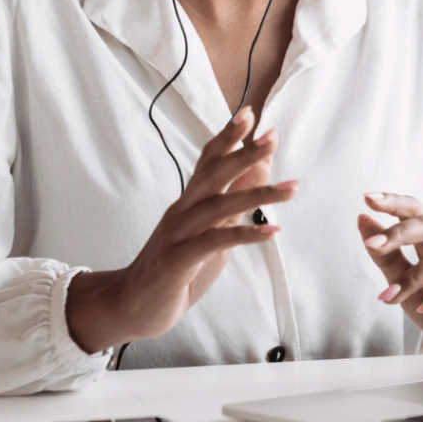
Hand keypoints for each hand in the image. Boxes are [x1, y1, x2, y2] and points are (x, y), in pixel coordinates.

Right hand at [66, 106, 297, 352]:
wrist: (130, 306)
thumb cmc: (174, 268)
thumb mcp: (209, 234)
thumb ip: (231, 205)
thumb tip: (260, 173)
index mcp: (188, 202)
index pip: (208, 161)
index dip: (228, 137)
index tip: (251, 114)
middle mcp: (182, 211)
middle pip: (213, 173)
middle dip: (244, 153)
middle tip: (272, 136)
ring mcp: (178, 234)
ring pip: (219, 206)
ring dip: (258, 194)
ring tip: (292, 188)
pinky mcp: (177, 261)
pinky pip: (213, 242)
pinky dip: (244, 234)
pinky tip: (271, 230)